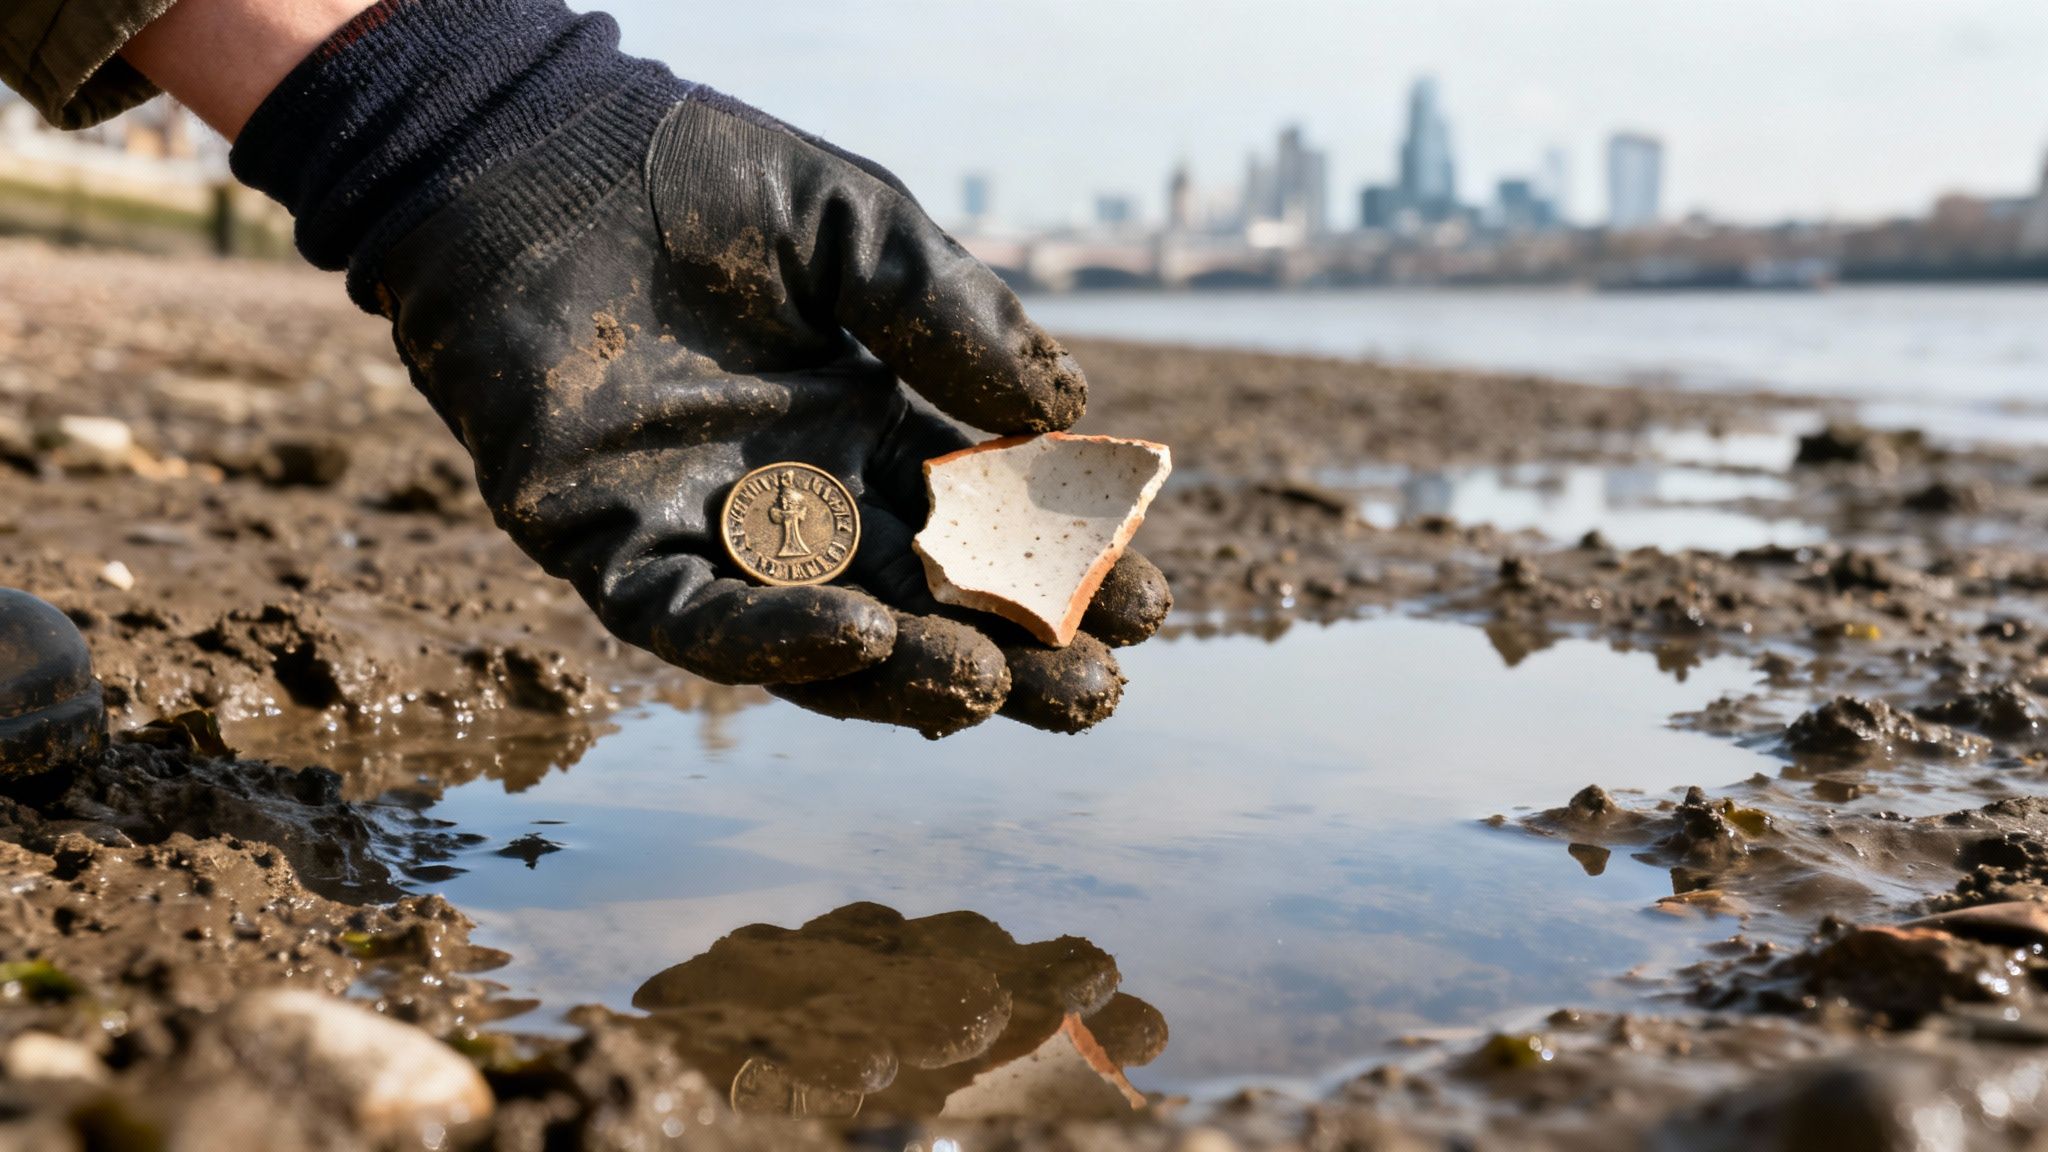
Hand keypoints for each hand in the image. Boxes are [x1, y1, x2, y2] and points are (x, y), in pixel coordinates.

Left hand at [377, 93, 1168, 736]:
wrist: (536, 158)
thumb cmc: (701, 182)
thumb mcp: (858, 229)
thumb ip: (953, 317)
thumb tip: (1066, 416)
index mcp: (865, 424)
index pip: (984, 516)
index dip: (1064, 561)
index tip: (1150, 597)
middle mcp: (798, 494)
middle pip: (923, 599)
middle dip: (1016, 645)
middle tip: (1102, 686)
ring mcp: (708, 531)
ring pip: (823, 638)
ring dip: (911, 671)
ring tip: (1005, 688)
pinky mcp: (610, 547)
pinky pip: (694, 621)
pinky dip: (774, 640)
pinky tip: (862, 638)